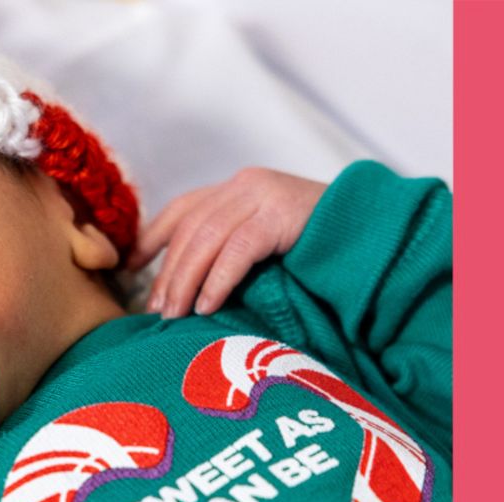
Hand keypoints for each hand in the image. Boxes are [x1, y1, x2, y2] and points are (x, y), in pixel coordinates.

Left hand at [127, 167, 326, 317]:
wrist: (374, 231)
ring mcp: (264, 195)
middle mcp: (246, 185)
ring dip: (186, 280)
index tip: (130, 268)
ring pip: (207, 238)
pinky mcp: (281, 213)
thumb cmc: (319, 248)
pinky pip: (238, 249)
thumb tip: (191, 289)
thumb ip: (233, 249)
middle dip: (168, 272)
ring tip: (175, 315)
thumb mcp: (268, 242)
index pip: (182, 210)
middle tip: (155, 311)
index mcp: (238, 188)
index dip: (152, 238)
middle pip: (189, 228)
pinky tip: (208, 306)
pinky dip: (218, 280)